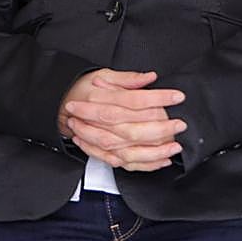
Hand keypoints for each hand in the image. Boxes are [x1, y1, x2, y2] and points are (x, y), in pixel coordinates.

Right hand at [59, 69, 185, 171]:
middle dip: (160, 128)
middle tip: (180, 124)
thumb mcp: (103, 75)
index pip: (134, 100)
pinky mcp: (105, 153)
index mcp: (102, 100)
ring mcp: (103, 141)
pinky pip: (125, 164)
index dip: (158, 98)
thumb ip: (127, 78)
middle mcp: (102, 123)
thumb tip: (149, 77)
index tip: (177, 97)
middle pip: (133, 129)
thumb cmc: (84, 91)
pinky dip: (145, 165)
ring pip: (129, 151)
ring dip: (154, 151)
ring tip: (174, 146)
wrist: (62, 108)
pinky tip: (162, 160)